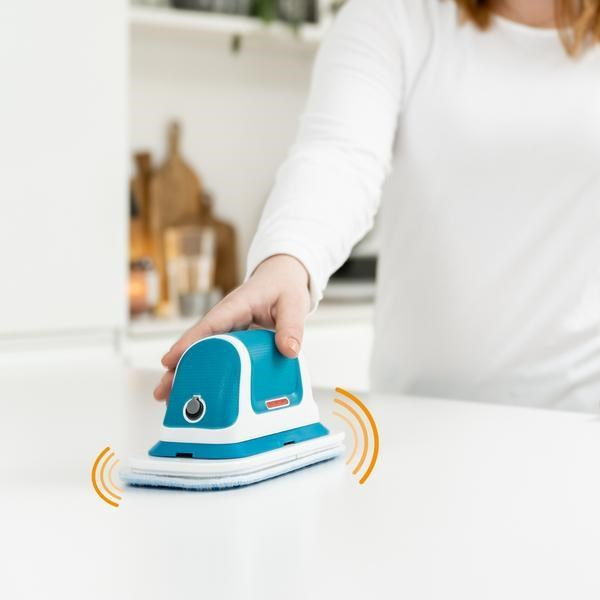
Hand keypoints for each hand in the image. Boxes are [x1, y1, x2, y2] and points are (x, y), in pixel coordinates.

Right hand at [153, 254, 310, 400]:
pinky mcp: (231, 335)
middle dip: (178, 367)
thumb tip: (289, 351)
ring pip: (202, 351)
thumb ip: (292, 326)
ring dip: (186, 372)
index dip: (189, 344)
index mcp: (237, 305)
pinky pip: (214, 354)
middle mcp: (226, 316)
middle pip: (197, 343)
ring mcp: (226, 327)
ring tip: (168, 397)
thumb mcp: (294, 303)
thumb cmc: (284, 286)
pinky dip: (203, 370)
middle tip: (163, 391)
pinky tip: (195, 387)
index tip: (170, 361)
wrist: (283, 275)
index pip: (209, 325)